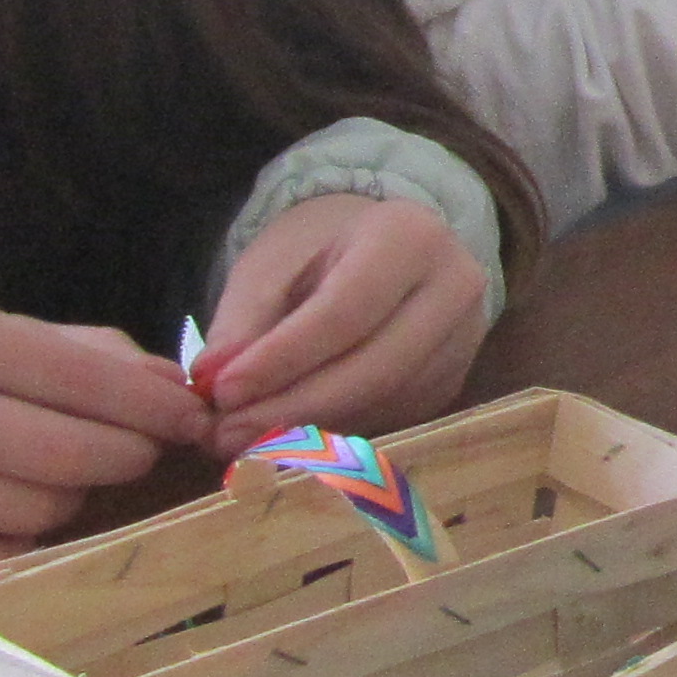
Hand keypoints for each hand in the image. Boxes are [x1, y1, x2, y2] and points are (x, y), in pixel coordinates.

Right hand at [0, 292, 207, 585]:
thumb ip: (80, 354)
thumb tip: (174, 387)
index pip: (81, 378)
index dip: (152, 407)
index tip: (190, 420)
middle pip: (67, 457)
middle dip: (124, 458)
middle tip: (137, 454)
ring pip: (36, 513)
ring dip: (67, 500)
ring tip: (46, 475)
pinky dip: (16, 543)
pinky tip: (0, 514)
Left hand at [195, 192, 489, 453]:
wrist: (382, 249)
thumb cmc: (319, 251)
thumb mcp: (272, 267)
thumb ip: (242, 322)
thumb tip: (213, 381)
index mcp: (410, 237)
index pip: (345, 312)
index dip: (282, 359)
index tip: (223, 392)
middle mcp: (454, 288)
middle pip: (375, 368)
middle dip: (294, 408)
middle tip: (225, 433)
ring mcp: (464, 340)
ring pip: (385, 402)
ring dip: (309, 430)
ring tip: (243, 439)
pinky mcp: (452, 381)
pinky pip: (393, 418)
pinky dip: (333, 433)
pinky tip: (286, 435)